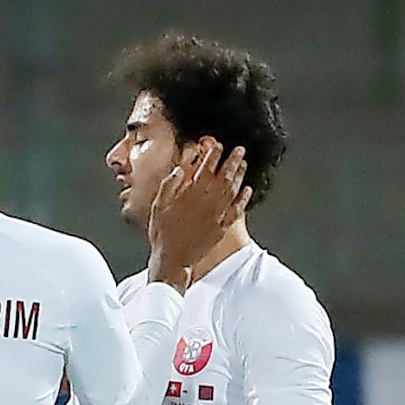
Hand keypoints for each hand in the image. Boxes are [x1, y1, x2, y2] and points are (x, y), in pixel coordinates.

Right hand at [147, 138, 250, 287]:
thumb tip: (180, 169)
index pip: (205, 168)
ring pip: (232, 189)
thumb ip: (169, 186)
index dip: (212, 154)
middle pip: (223, 175)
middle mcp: (207, 201)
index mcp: (190, 193)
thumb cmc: (162, 233)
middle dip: (232, 160)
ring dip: (239, 175)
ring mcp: (217, 213)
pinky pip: (237, 209)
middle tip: (239, 150)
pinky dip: (243, 198)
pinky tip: (247, 189)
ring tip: (244, 164)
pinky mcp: (222, 226)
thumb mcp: (157, 206)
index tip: (217, 145)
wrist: (172, 259)